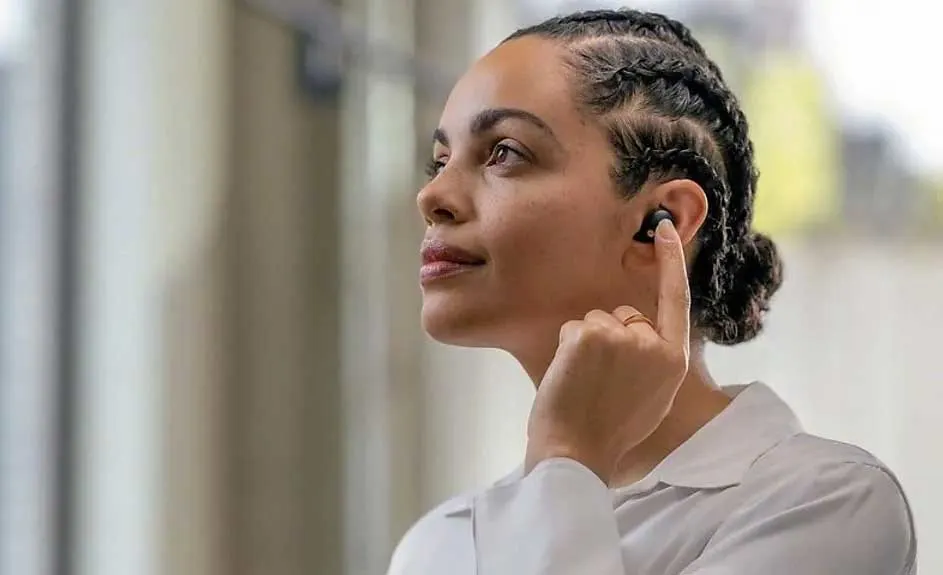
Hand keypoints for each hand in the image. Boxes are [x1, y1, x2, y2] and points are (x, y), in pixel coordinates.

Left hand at [525, 220, 691, 482]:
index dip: (672, 261)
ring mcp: (623, 336)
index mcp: (673, 361)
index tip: (666, 228)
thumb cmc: (609, 432)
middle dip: (609, 337)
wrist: (577, 451)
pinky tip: (570, 376)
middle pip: (626, 316)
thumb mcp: (651, 397)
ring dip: (585, 344)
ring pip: (596, 321)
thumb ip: (652, 360)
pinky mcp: (591, 333)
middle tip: (599, 381)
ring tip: (584, 383)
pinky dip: (566, 347)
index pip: (676, 299)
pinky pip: (573, 328)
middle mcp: (653, 344)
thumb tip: (639, 330)